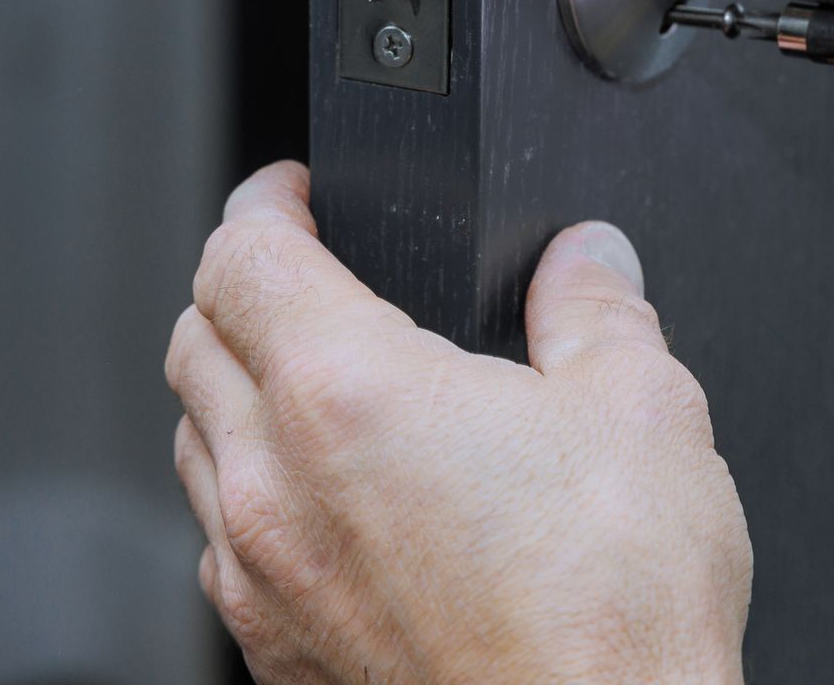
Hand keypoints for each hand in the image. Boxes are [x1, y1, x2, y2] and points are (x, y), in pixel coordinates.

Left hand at [165, 162, 751, 684]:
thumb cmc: (611, 615)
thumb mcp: (641, 411)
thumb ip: (598, 308)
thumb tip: (589, 260)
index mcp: (349, 391)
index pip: (242, 254)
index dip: (265, 202)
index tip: (293, 194)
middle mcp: (279, 481)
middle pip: (196, 338)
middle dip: (243, 289)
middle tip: (308, 276)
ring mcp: (264, 576)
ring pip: (192, 443)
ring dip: (236, 394)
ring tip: (315, 386)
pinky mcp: (275, 652)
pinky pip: (220, 544)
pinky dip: (251, 497)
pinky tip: (327, 505)